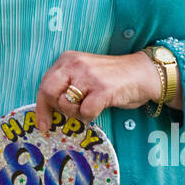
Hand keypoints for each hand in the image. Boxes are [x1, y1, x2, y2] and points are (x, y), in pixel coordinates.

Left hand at [35, 50, 165, 130]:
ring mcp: (89, 76)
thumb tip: (47, 110)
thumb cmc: (111, 78)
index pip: (44, 84)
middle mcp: (75, 64)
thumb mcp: (83, 74)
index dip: (41, 107)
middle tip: (67, 116)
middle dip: (56, 109)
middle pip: (48, 92)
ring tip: (90, 105)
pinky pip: (85, 112)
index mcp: (67, 59)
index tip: (42, 124)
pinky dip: (90, 116)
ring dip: (77, 113)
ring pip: (66, 104)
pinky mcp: (102, 89)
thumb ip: (66, 85)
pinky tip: (100, 108)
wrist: (142, 73)